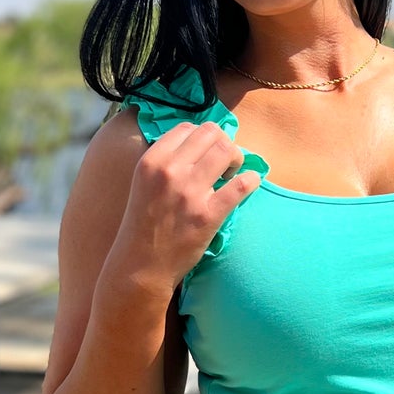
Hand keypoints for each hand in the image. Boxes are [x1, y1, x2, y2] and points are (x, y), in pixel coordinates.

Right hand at [114, 120, 259, 291]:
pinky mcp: (208, 215)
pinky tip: (250, 183)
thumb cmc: (144, 224)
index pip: (187, 127)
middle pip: (211, 133)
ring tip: (232, 174)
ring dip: (237, 158)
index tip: (206, 152)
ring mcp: (190, 193)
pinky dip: (251, 180)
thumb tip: (199, 141)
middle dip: (223, 143)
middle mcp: (170, 172)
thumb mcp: (144, 182)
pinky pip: (241, 185)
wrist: (141, 266)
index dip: (202, 137)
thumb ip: (166, 160)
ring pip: (228, 151)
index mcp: (152, 161)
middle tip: (224, 162)